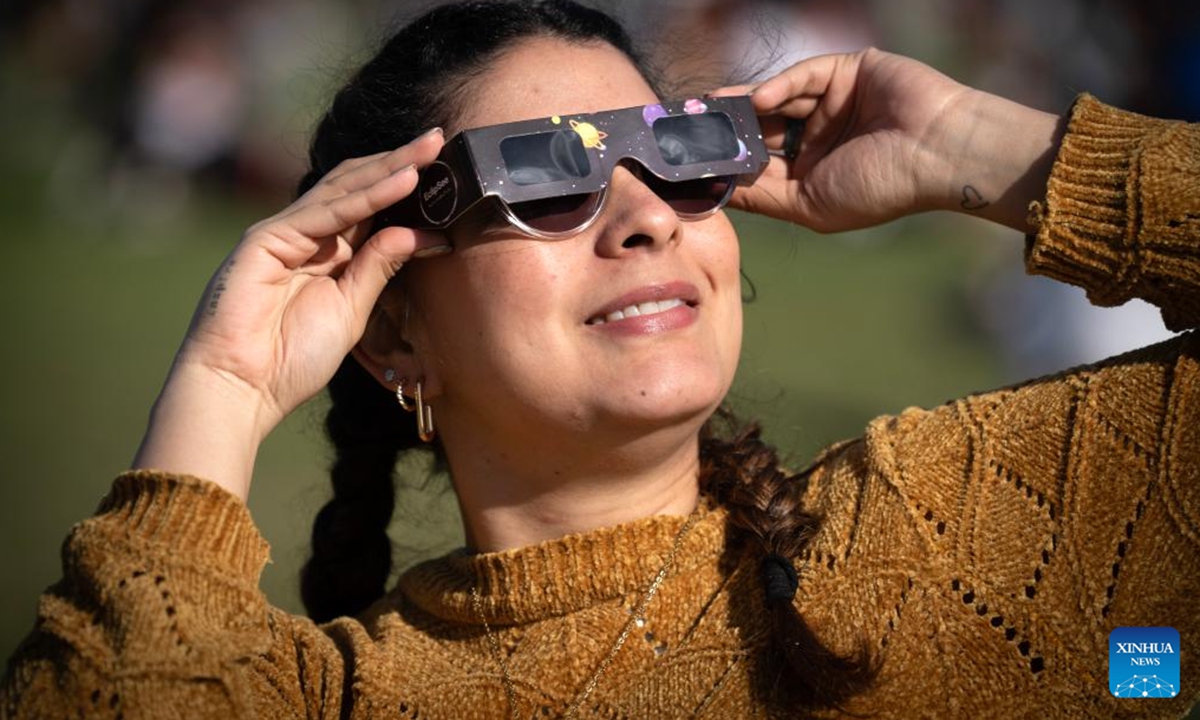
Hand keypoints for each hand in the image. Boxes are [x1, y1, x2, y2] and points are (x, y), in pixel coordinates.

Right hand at [134, 128, 447, 498]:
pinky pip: (326, 212)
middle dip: (401, 162)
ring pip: (344, 189)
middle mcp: (308, 236)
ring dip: (390, 167)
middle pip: (359, 186)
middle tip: (441, 138)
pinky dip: (367, 196)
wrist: (243, 387)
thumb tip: (417, 233)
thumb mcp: (352, 311)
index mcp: (329, 253)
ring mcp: (286, 233)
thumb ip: (379, 269)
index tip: (446, 172)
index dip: (405, 187)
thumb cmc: (292, 359)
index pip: (372, 208)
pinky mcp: (267, 239)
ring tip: (430, 149)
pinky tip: (401, 181)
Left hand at [716, 48, 1061, 232]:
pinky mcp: (845, 71)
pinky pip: (804, 76)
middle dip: (727, 129)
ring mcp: (831, 102)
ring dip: (743, 105)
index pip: (757, 164)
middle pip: (760, 128)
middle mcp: (817, 136)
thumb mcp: (809, 204)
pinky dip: (780, 86)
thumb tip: (714, 192)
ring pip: (776, 99)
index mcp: (810, 172)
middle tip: (690, 129)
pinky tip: (759, 101)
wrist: (937, 155)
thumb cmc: (880, 188)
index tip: (689, 162)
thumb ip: (761, 196)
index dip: (725, 162)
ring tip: (711, 110)